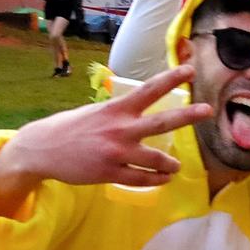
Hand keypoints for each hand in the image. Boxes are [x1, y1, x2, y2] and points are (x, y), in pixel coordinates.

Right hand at [0, 65, 210, 213]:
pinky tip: (163, 179)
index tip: (190, 70)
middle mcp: (120, 129)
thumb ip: (118, 114)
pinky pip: (142, 179)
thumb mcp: (95, 112)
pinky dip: (156, 180)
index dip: (171, 78)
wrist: (42, 149)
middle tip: (208, 111)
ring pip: (157, 159)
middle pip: (163, 122)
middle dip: (188, 116)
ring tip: (176, 166)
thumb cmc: (69, 128)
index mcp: (116, 109)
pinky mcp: (110, 173)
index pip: (150, 90)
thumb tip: (139, 115)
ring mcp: (117, 152)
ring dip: (171, 164)